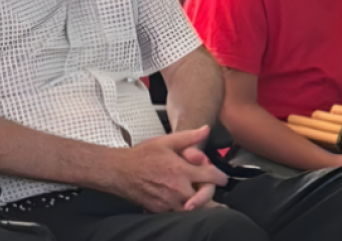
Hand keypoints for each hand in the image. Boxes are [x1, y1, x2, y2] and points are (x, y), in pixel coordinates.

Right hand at [111, 126, 227, 212]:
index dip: (220, 177)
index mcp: (182, 171)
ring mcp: (169, 202)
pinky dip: (182, 206)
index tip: (221, 178)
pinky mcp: (160, 210)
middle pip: (205, 195)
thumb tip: (206, 130)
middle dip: (208, 189)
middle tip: (206, 184)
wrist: (120, 172)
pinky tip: (178, 196)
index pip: (211, 177)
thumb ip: (189, 137)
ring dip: (196, 199)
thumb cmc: (142, 156)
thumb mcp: (166, 141)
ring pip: (193, 207)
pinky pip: (178, 212)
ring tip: (192, 189)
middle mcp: (178, 189)